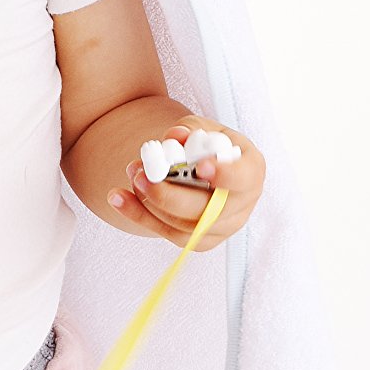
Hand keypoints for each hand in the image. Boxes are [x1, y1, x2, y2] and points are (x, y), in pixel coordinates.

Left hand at [105, 121, 264, 249]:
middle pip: (207, 210)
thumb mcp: (201, 129)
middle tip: (142, 175)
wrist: (202, 166)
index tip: (199, 166)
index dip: (224, 175)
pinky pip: (168, 233)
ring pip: (184, 226)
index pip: (243, 178)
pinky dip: (139, 215)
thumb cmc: (207, 146)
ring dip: (149, 204)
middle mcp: (242, 204)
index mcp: (250, 170)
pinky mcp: (200, 240)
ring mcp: (222, 227)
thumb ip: (188, 130)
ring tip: (131, 176)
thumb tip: (175, 136)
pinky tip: (119, 197)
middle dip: (170, 194)